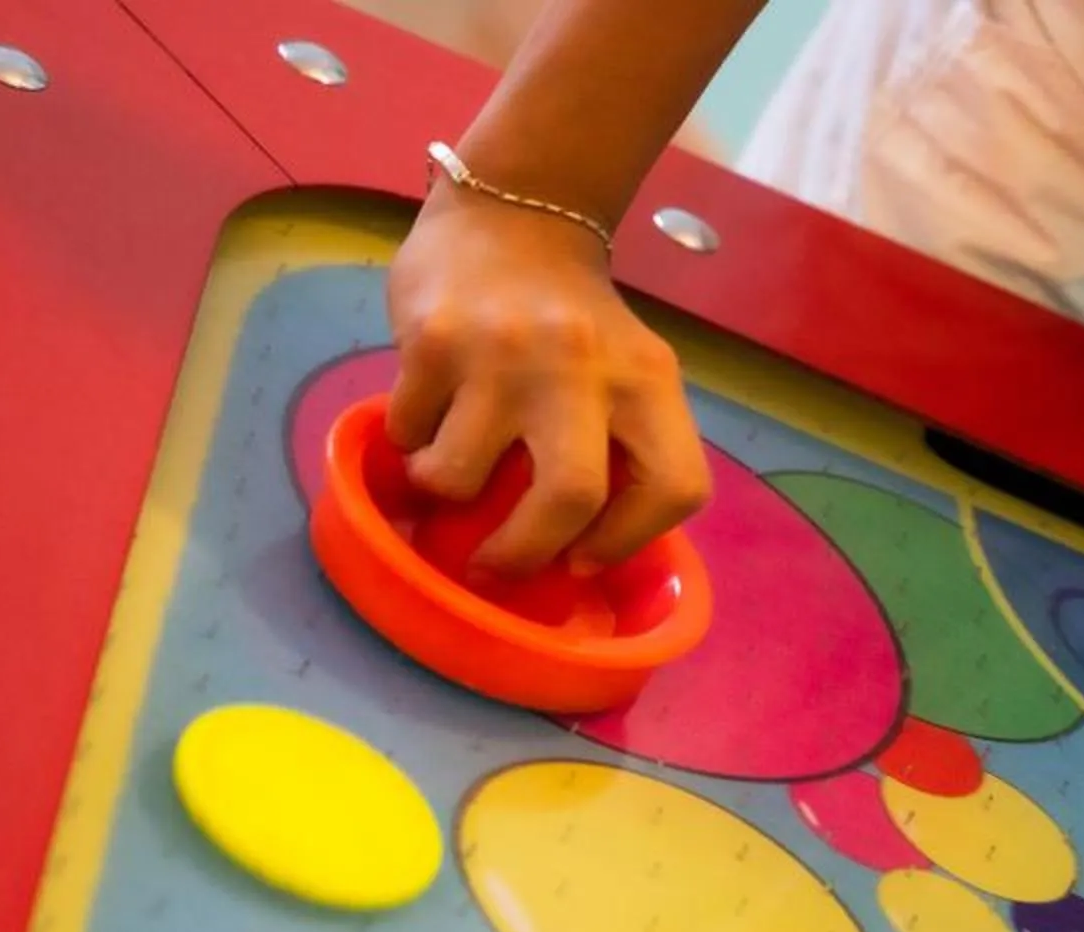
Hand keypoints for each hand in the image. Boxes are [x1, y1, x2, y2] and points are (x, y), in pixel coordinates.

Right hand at [383, 187, 711, 576]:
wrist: (511, 215)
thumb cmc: (571, 321)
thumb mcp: (625, 370)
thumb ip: (618, 444)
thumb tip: (572, 551)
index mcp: (648, 378)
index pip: (675, 488)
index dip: (627, 541)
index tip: (582, 557)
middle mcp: (583, 363)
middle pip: (568, 498)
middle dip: (523, 551)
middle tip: (494, 563)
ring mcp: (505, 351)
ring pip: (460, 477)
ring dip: (444, 488)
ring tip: (447, 465)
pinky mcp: (433, 339)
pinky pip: (409, 431)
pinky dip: (411, 440)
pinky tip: (426, 411)